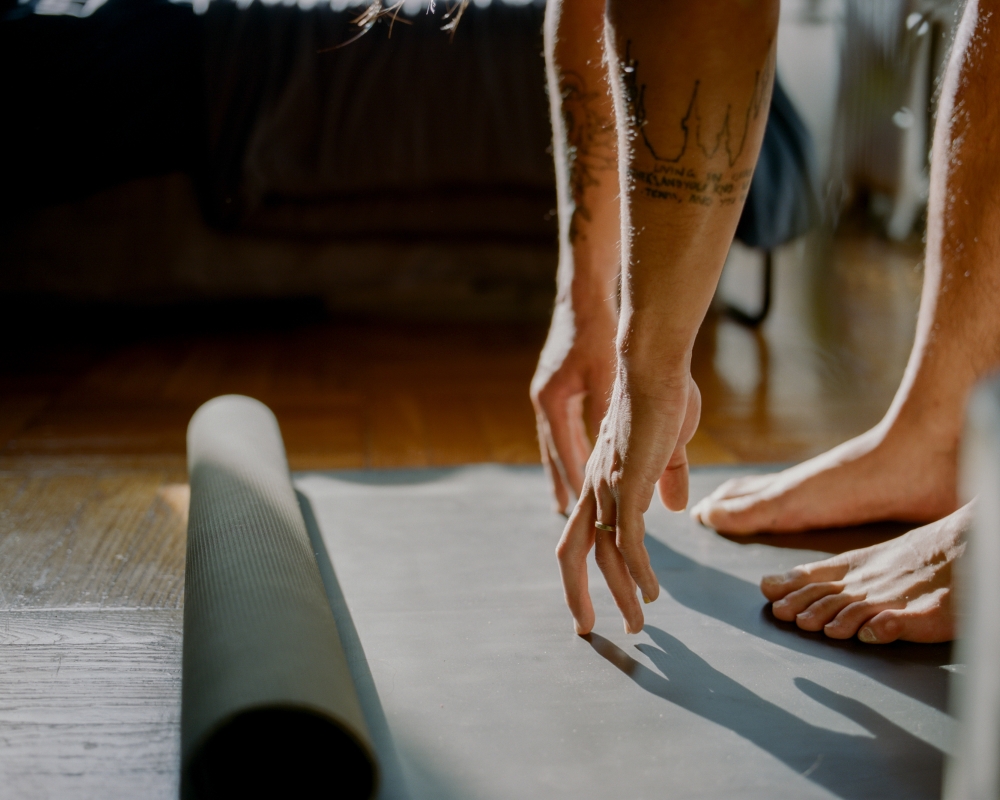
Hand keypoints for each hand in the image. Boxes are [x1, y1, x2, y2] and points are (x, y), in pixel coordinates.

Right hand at [531, 300, 616, 513]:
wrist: (585, 293)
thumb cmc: (600, 330)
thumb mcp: (608, 376)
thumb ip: (612, 415)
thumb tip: (614, 450)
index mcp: (553, 401)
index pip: (563, 451)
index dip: (573, 479)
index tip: (579, 507)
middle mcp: (545, 400)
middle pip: (553, 450)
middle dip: (562, 480)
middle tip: (564, 511)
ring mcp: (549, 391)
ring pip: (557, 439)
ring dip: (566, 464)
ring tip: (570, 491)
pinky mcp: (559, 383)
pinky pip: (564, 423)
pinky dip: (572, 442)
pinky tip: (582, 451)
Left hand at [555, 369, 700, 633]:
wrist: (654, 364)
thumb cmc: (663, 395)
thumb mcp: (669, 446)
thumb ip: (669, 476)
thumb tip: (676, 507)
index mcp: (599, 480)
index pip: (582, 534)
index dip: (584, 567)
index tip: (593, 596)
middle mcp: (594, 488)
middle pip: (573, 554)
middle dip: (578, 594)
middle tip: (587, 628)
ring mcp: (607, 488)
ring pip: (605, 556)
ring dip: (621, 594)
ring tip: (638, 624)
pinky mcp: (627, 485)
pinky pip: (630, 541)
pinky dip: (638, 572)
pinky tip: (651, 593)